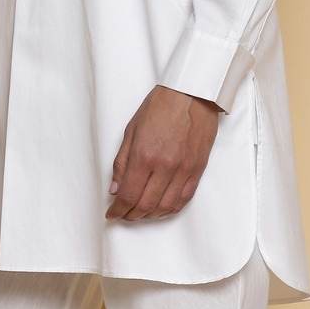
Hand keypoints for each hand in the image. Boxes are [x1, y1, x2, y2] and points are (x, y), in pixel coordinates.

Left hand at [105, 85, 222, 221]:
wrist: (191, 93)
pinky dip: (170, 209)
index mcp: (144, 155)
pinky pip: (184, 199)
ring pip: (165, 207)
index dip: (118, 209)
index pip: (128, 194)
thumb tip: (115, 188)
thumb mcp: (131, 129)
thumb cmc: (160, 106)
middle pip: (146, 205)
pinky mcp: (197, 170)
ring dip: (150, 215)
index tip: (112, 214)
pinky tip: (161, 208)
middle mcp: (164, 166)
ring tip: (140, 213)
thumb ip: (122, 162)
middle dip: (131, 215)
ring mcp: (183, 170)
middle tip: (124, 214)